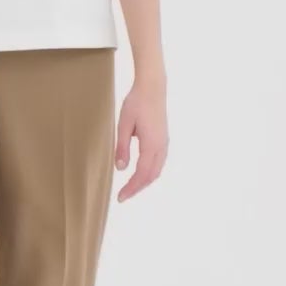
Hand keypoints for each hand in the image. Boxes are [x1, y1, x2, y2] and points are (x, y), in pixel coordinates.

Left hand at [114, 77, 167, 200]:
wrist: (153, 87)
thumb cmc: (136, 103)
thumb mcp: (123, 125)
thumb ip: (122, 147)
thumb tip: (121, 168)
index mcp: (151, 144)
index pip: (141, 174)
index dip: (131, 188)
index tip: (120, 198)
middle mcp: (161, 146)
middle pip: (151, 176)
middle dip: (137, 188)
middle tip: (123, 196)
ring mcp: (164, 143)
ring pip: (157, 170)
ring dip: (144, 181)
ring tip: (131, 188)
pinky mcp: (163, 139)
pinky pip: (159, 162)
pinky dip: (150, 172)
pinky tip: (141, 173)